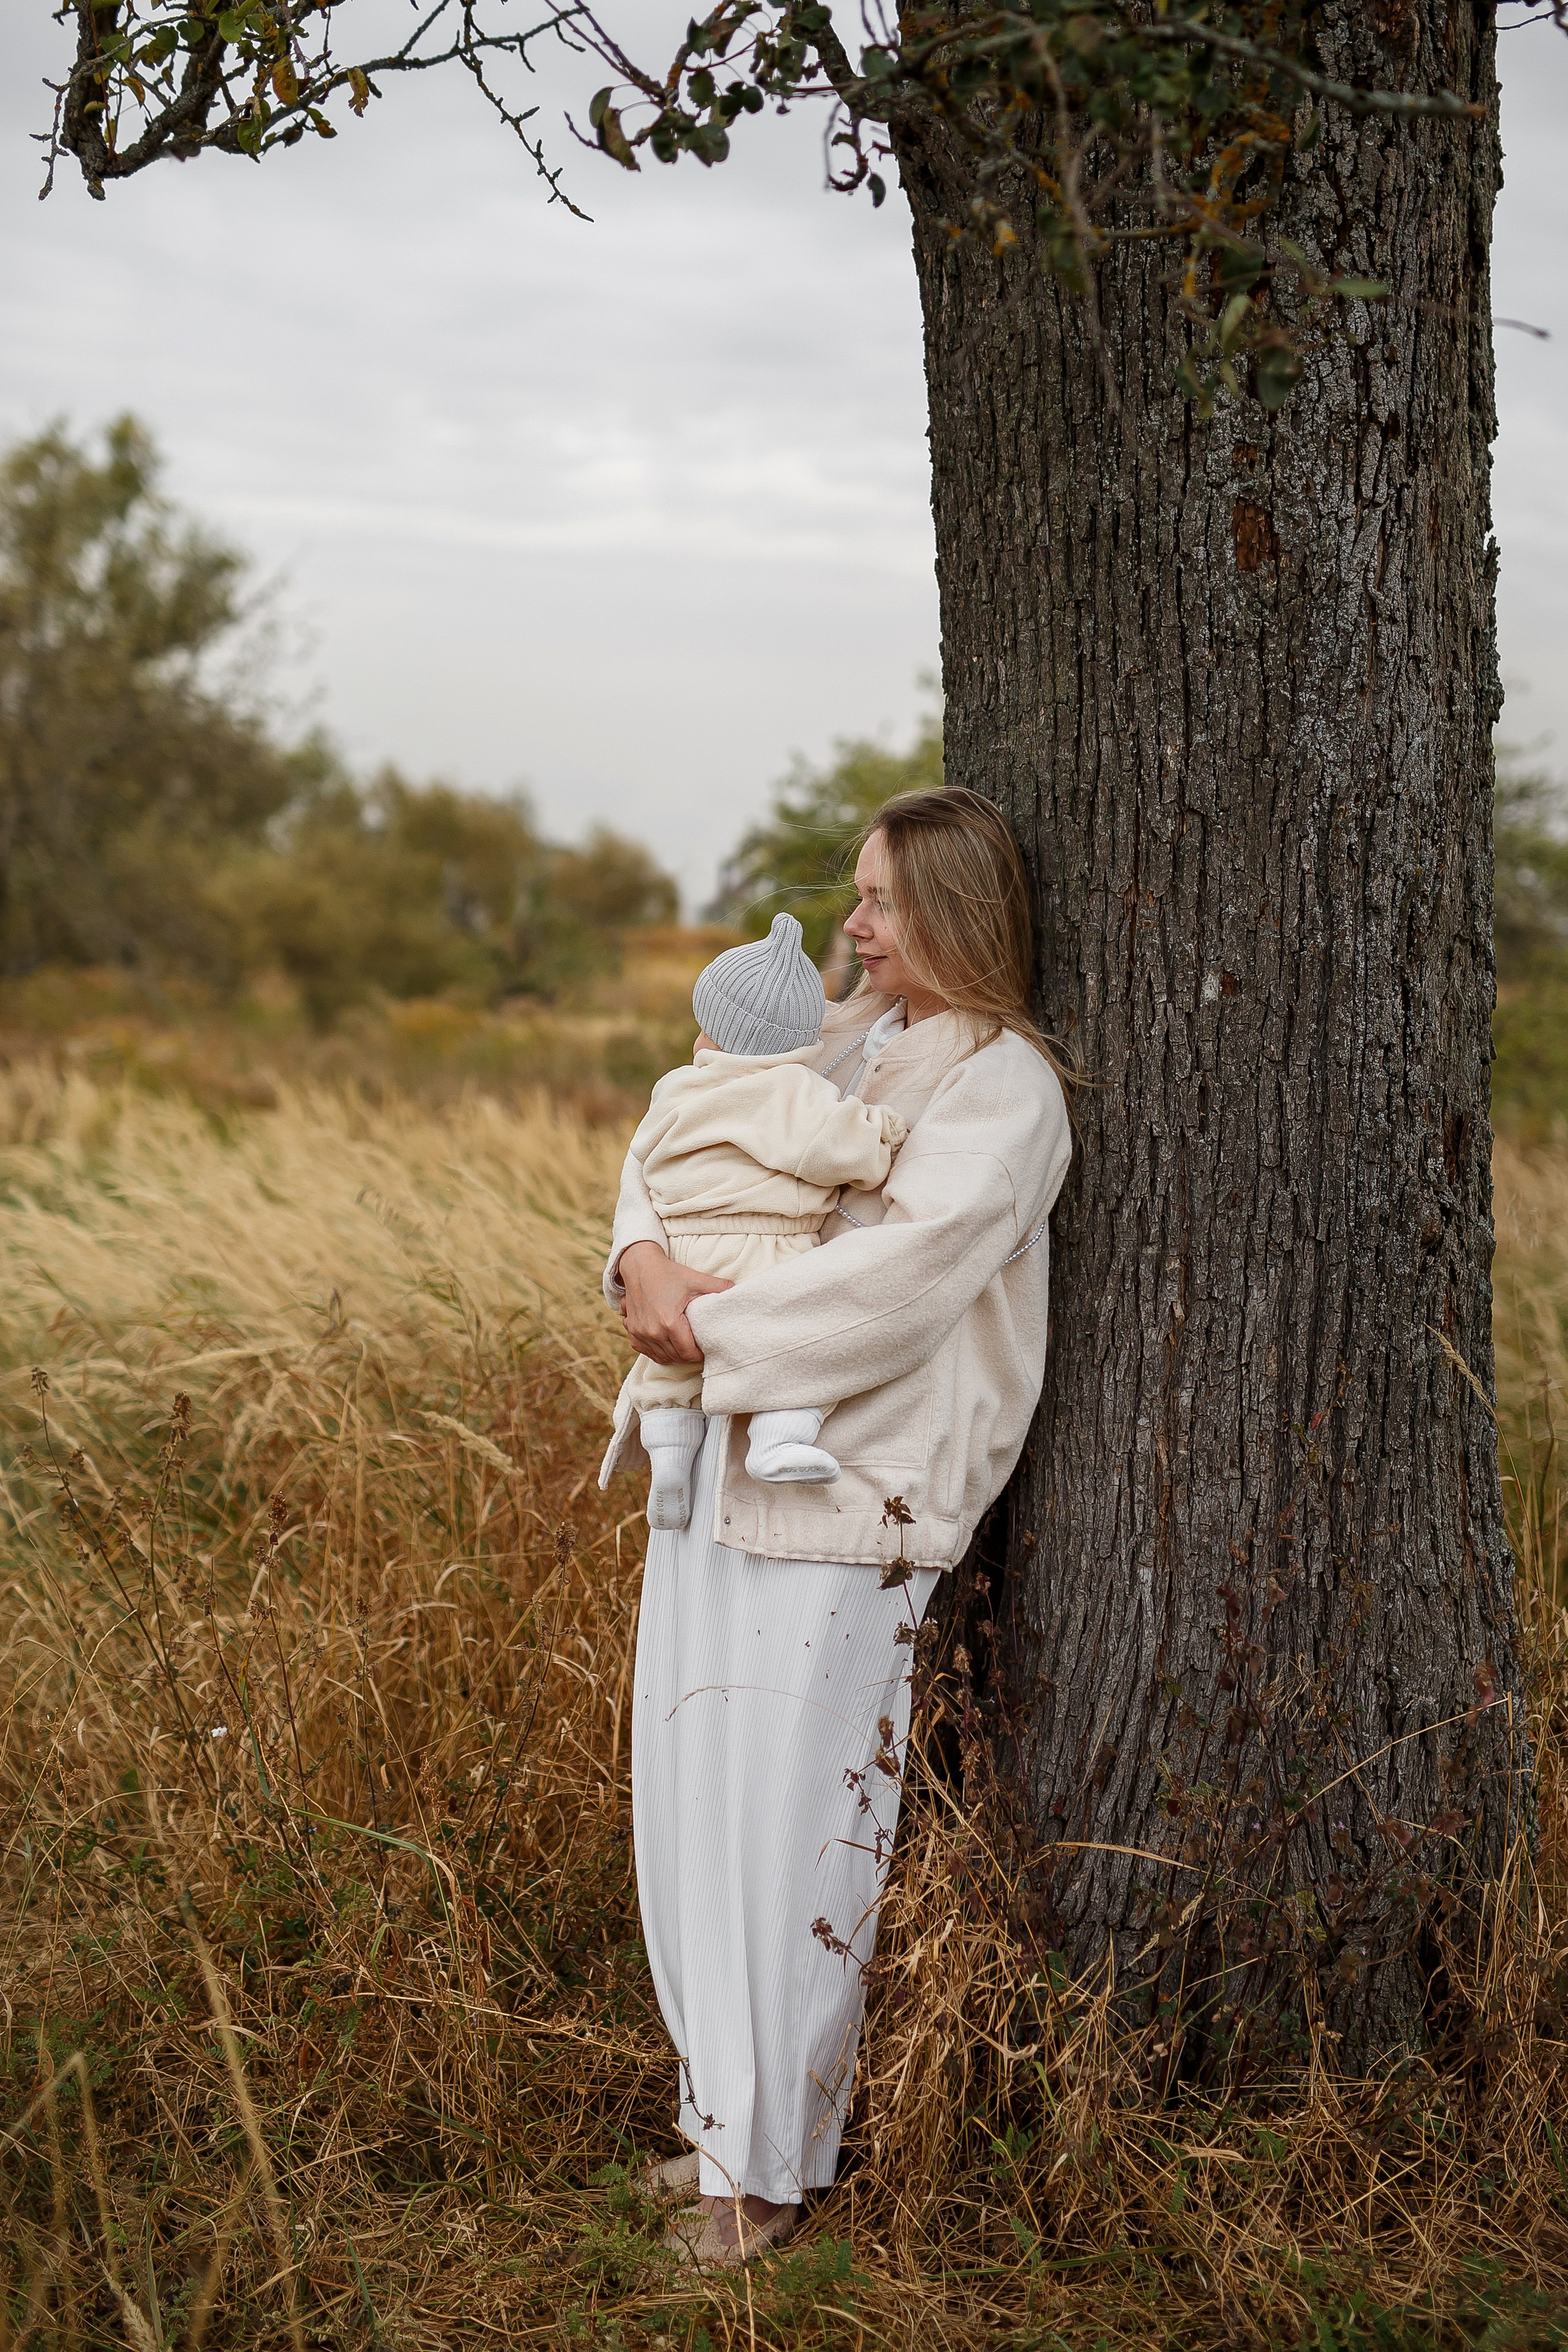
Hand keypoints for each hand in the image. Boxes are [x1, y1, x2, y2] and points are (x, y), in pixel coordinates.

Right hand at [618, 1242, 732, 1365]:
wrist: (639, 1267)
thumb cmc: (668, 1273)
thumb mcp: (695, 1279)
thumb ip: (717, 1287)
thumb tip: (736, 1291)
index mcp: (670, 1322)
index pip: (688, 1352)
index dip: (700, 1354)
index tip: (706, 1348)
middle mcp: (653, 1332)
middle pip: (676, 1357)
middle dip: (689, 1355)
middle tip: (697, 1348)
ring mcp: (640, 1333)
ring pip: (662, 1357)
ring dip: (674, 1355)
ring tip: (684, 1347)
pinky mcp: (633, 1332)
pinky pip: (647, 1352)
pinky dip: (658, 1352)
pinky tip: (667, 1344)